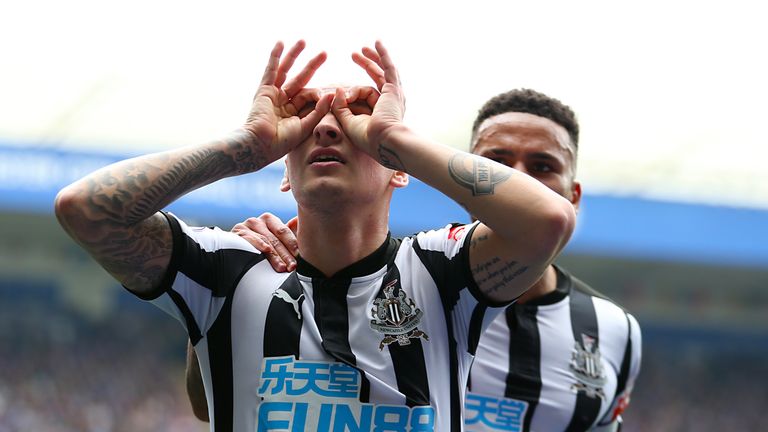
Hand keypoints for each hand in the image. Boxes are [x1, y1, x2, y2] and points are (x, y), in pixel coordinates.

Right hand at [232, 213, 297, 271]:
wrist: (234, 251)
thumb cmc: (258, 247)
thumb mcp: (273, 240)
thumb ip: (288, 235)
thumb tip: (299, 223)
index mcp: (269, 220)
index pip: (283, 231)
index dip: (293, 244)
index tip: (301, 255)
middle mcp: (257, 221)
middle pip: (275, 239)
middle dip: (286, 254)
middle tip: (293, 266)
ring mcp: (245, 226)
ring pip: (264, 241)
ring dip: (275, 256)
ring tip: (282, 267)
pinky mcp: (236, 233)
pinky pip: (249, 238)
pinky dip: (258, 244)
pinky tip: (266, 250)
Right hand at [244, 40, 333, 164]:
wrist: (260, 146)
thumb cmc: (281, 142)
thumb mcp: (305, 126)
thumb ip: (319, 110)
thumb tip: (331, 94)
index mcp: (292, 112)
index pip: (308, 96)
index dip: (319, 94)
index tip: (329, 94)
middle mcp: (282, 101)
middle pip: (300, 79)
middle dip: (312, 66)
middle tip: (325, 53)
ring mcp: (273, 94)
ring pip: (286, 70)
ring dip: (294, 55)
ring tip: (304, 41)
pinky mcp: (264, 90)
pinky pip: (271, 70)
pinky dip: (275, 57)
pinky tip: (281, 44)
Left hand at [332, 41, 406, 168]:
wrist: (384, 142)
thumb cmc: (369, 139)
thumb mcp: (348, 122)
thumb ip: (341, 106)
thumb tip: (338, 89)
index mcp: (382, 111)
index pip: (368, 94)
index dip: (353, 91)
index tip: (342, 93)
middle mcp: (391, 101)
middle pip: (378, 78)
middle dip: (366, 65)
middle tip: (355, 54)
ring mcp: (394, 94)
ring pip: (383, 71)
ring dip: (373, 58)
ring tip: (363, 48)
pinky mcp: (393, 89)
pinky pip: (388, 67)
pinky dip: (383, 54)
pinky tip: (377, 43)